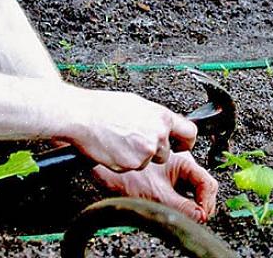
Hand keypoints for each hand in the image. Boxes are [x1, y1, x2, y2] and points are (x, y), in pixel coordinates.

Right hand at [68, 90, 196, 171]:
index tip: (181, 143)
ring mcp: (144, 153)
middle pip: (167, 152)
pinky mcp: (130, 165)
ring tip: (121, 140)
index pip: (190, 133)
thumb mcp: (138, 104)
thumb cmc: (105, 107)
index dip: (185, 141)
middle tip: (137, 140)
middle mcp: (157, 136)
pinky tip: (114, 147)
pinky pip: (132, 168)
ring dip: (139, 156)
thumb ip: (157, 118)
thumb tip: (166, 125)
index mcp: (162, 117)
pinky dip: (124, 161)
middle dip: (155, 150)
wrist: (82, 117)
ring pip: (149, 162)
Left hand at [92, 152, 217, 221]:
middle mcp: (181, 165)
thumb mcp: (156, 195)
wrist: (102, 168)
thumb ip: (181, 207)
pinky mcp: (162, 180)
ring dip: (188, 206)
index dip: (206, 202)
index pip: (207, 183)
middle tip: (193, 220)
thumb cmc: (124, 175)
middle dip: (199, 205)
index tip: (201, 217)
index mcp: (183, 162)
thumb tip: (201, 217)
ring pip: (190, 192)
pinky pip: (177, 194)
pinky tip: (168, 209)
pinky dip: (177, 204)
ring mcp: (172, 172)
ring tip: (179, 215)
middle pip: (201, 188)